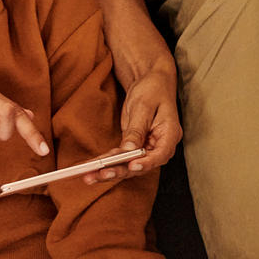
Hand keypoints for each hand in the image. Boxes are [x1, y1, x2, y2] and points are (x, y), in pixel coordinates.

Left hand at [84, 57, 181, 183]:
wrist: (150, 81)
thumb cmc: (152, 89)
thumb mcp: (143, 106)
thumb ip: (137, 129)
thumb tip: (129, 150)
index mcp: (170, 134)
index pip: (161, 154)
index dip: (147, 163)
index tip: (132, 166)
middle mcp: (160, 145)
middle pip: (141, 165)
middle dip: (120, 171)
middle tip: (101, 175)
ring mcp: (147, 148)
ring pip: (129, 165)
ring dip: (109, 172)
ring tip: (89, 177)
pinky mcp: (134, 146)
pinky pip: (121, 158)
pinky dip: (107, 163)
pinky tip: (91, 169)